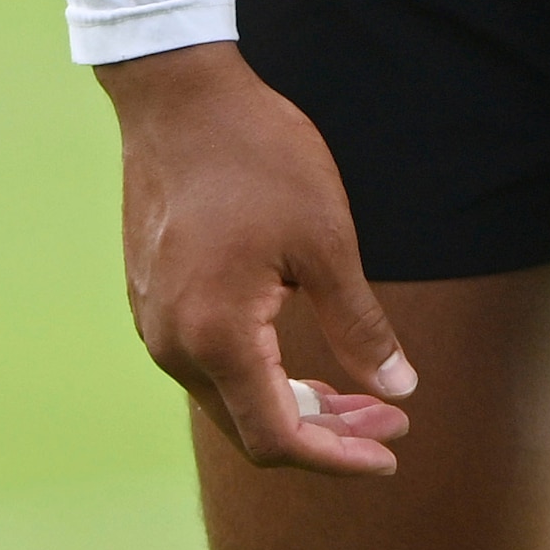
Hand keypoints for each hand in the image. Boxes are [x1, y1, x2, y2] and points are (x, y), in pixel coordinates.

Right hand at [96, 42, 417, 477]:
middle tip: (390, 420)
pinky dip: (259, 375)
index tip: (393, 454)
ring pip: (229, 398)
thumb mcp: (326, 241)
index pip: (279, 439)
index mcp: (216, 336)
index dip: (339, 458)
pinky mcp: (151, 298)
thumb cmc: (257, 155)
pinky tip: (300, 356)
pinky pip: (207, 362)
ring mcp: (155, 322)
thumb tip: (398, 392)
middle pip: (251, 429)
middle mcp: (173, 344)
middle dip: (326, 435)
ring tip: (357, 394)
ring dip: (293, 405)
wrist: (178, 92)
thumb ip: (360, 327)